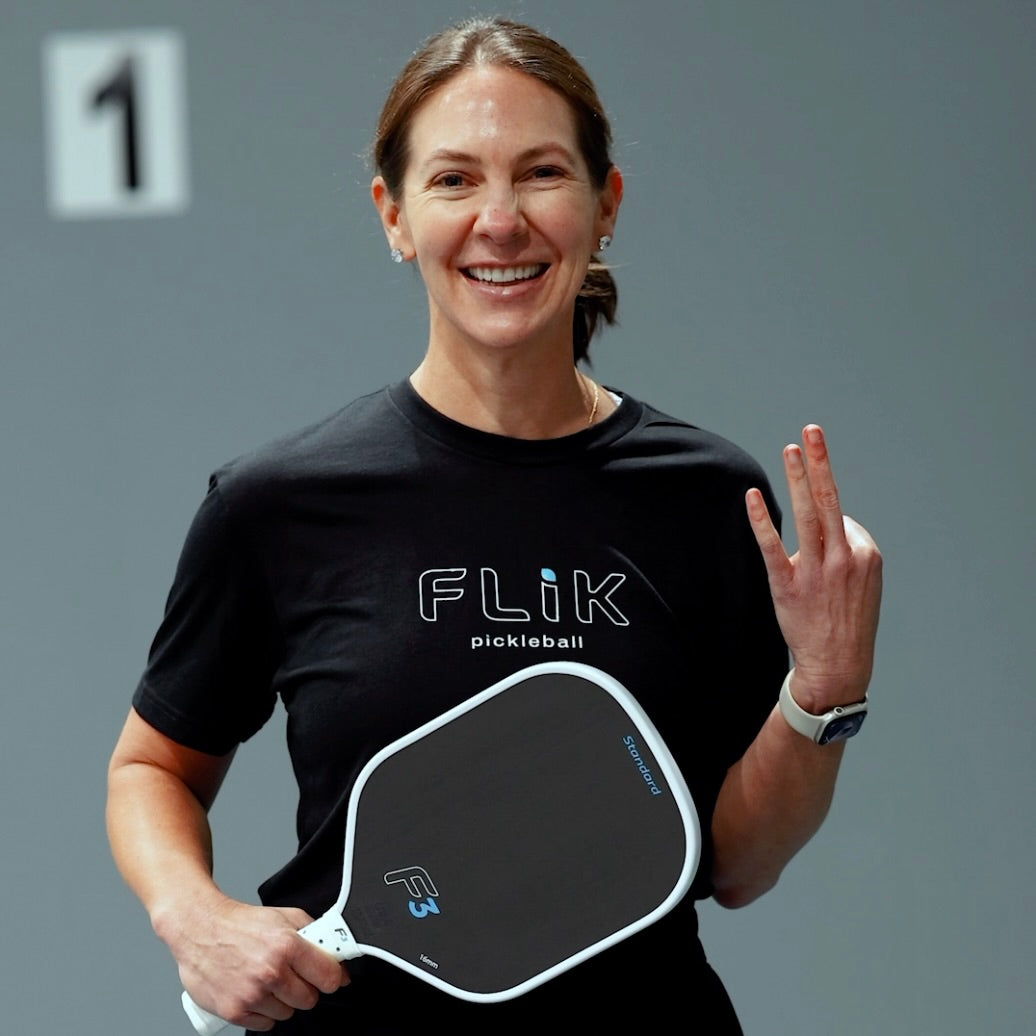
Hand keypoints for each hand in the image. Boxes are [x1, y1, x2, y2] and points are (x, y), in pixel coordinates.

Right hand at [165, 893, 348, 1030]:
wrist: (201, 929)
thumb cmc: (242, 923)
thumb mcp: (286, 916)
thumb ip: (315, 934)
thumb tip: (337, 957)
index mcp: (287, 945)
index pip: (329, 977)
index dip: (333, 977)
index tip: (330, 976)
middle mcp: (270, 972)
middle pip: (309, 1000)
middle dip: (306, 988)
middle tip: (293, 974)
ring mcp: (251, 994)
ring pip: (288, 1014)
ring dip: (283, 1001)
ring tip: (269, 980)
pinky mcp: (234, 1011)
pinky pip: (265, 1024)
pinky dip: (263, 1012)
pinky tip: (255, 992)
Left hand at [746, 425, 881, 711]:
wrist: (837, 667)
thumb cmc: (847, 623)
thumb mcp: (863, 584)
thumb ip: (848, 550)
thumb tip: (830, 523)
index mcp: (865, 555)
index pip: (840, 518)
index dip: (827, 527)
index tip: (824, 551)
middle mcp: (844, 558)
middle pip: (830, 500)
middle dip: (821, 462)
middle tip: (812, 431)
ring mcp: (816, 571)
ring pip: (807, 514)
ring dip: (798, 477)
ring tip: (791, 449)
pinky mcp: (789, 585)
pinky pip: (773, 546)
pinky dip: (761, 520)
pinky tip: (751, 497)